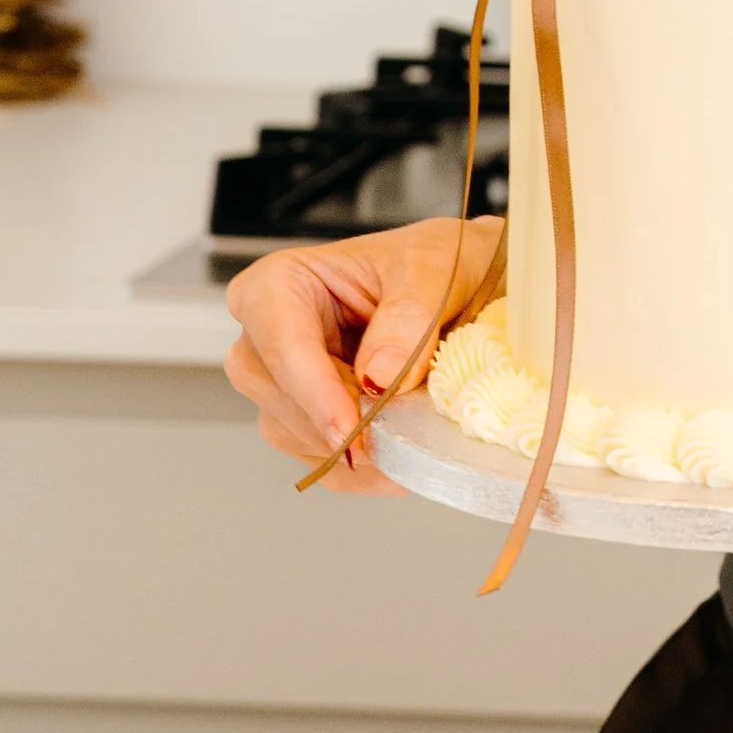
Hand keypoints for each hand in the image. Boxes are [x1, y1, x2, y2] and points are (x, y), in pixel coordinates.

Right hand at [221, 215, 501, 492]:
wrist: (465, 287)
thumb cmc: (437, 263)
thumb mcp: (434, 269)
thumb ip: (410, 316)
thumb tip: (379, 376)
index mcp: (279, 284)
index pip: (280, 344)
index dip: (315, 391)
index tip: (351, 428)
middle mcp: (266, 339)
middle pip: (281, 396)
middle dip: (344, 419)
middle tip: (406, 425)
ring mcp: (283, 388)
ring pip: (299, 436)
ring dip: (359, 446)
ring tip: (418, 427)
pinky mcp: (309, 427)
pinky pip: (326, 466)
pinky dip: (369, 469)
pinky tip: (408, 450)